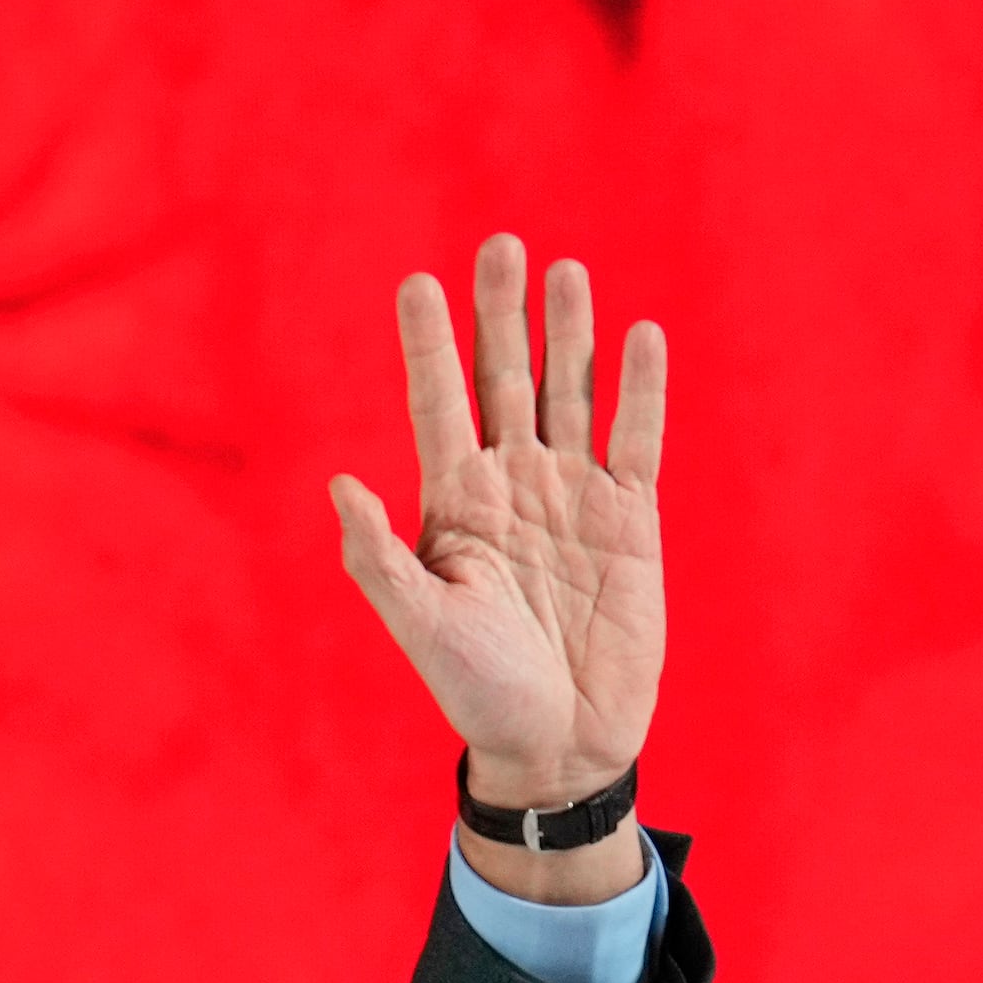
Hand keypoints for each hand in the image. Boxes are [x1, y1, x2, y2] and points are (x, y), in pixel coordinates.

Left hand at [329, 234, 665, 849]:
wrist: (558, 739)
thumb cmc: (476, 690)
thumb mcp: (418, 623)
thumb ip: (378, 556)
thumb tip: (340, 483)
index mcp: (452, 504)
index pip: (437, 403)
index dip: (428, 344)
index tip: (415, 281)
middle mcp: (511, 485)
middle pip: (505, 380)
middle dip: (500, 315)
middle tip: (499, 244)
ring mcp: (573, 495)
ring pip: (570, 394)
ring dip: (569, 335)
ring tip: (565, 271)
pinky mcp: (632, 517)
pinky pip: (637, 439)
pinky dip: (641, 389)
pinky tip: (642, 334)